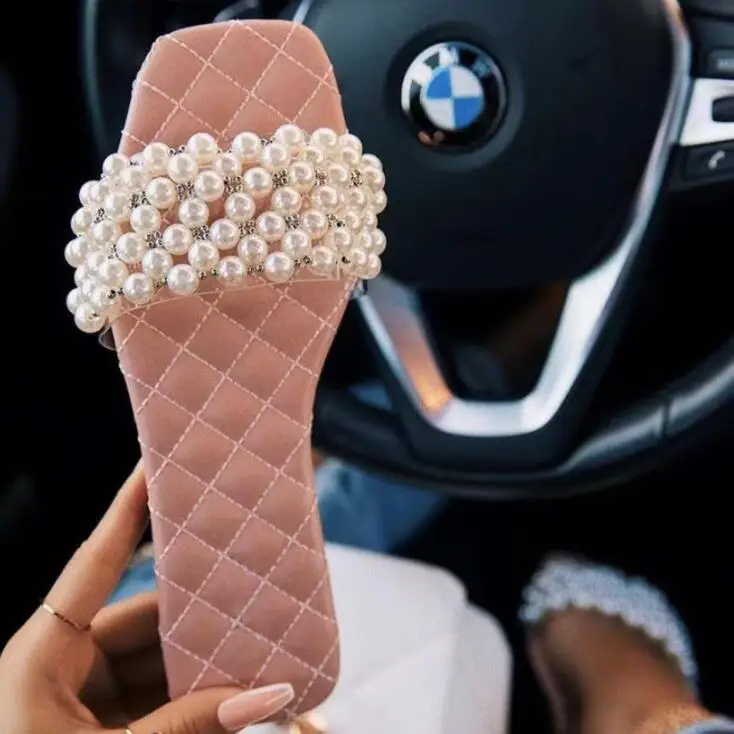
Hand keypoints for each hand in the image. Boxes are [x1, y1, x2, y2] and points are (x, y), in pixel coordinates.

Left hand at [0, 462, 293, 733]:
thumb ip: (191, 725)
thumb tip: (270, 692)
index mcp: (42, 655)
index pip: (96, 562)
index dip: (128, 511)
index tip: (156, 464)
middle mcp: (61, 664)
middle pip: (145, 620)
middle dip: (202, 618)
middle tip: (256, 596)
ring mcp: (81, 696)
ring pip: (157, 661)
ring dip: (206, 664)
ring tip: (261, 655)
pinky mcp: (98, 724)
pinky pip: (155, 695)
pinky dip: (193, 696)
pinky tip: (236, 696)